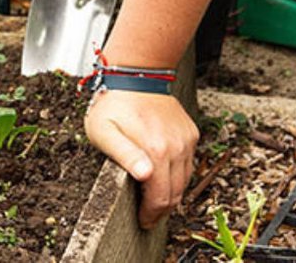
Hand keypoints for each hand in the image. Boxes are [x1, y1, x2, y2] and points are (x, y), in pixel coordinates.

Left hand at [86, 89, 199, 228]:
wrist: (135, 74)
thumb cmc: (113, 105)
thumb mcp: (104, 132)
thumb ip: (124, 155)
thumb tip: (146, 175)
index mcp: (156, 150)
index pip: (160, 198)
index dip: (151, 214)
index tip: (143, 221)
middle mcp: (177, 147)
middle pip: (175, 193)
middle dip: (162, 209)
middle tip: (148, 215)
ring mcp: (186, 139)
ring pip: (185, 180)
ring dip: (171, 192)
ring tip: (154, 197)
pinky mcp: (190, 132)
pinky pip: (188, 162)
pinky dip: (178, 173)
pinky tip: (162, 173)